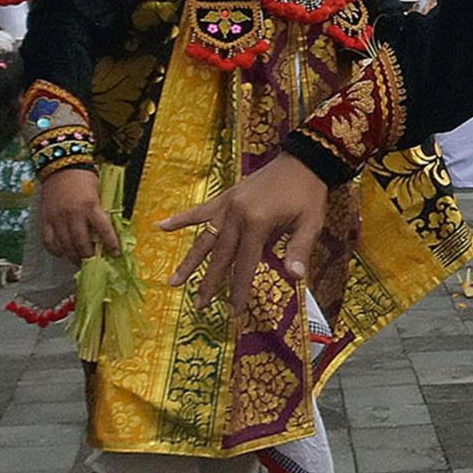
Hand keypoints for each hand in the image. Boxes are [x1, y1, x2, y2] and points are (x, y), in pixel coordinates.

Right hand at [39, 166, 119, 262]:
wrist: (61, 167)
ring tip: (79, 262)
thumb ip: (99, 210)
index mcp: (90, 206)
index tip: (115, 253)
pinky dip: (55, 250)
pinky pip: (49, 241)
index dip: (111, 244)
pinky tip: (62, 253)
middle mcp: (73, 215)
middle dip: (89, 256)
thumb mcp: (98, 192)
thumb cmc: (83, 178)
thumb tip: (105, 230)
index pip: (103, 230)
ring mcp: (57, 219)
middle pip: (82, 243)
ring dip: (73, 257)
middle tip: (94, 262)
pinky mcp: (45, 220)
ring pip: (65, 246)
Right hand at [161, 152, 326, 317]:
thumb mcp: (311, 222)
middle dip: (210, 283)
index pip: (245, 265)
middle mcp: (237, 215)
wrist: (304, 160)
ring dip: (190, 261)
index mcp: (257, 223)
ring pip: (205, 238)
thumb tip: (295, 278)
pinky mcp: (227, 196)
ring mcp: (228, 205)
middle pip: (220, 256)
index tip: (233, 312)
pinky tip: (161, 226)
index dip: (239, 289)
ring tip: (173, 281)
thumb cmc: (309, 193)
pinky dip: (182, 218)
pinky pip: (201, 210)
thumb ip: (299, 249)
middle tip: (199, 305)